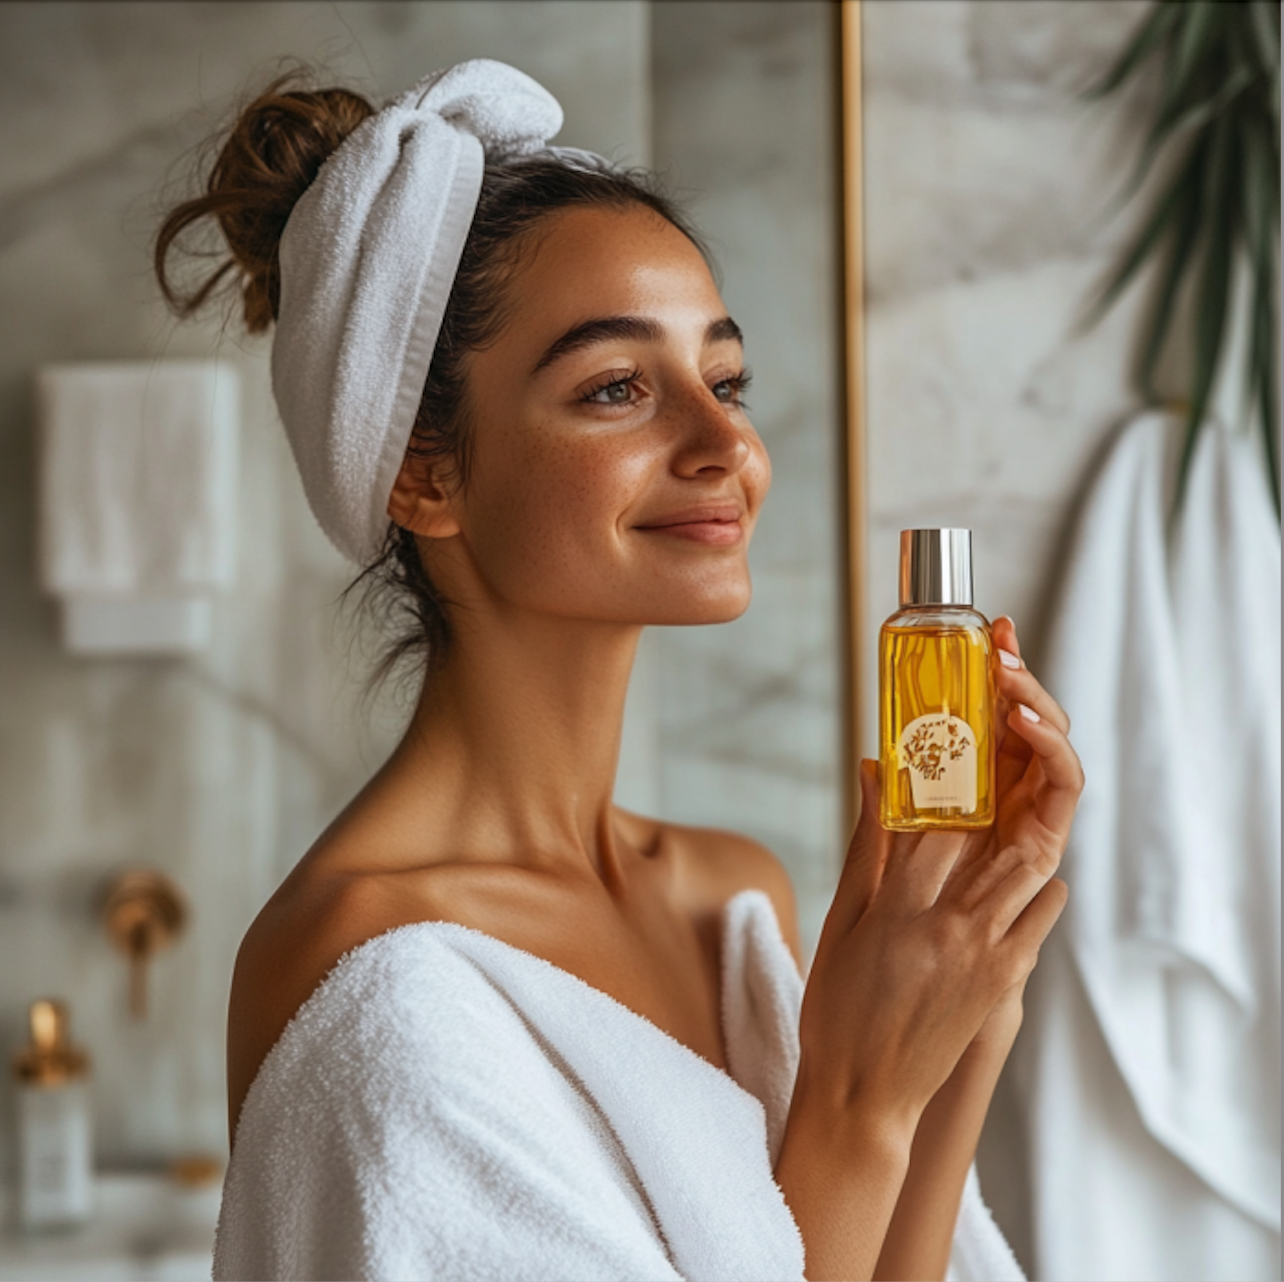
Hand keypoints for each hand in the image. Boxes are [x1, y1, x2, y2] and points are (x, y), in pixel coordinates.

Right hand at [796, 617, 1081, 1130]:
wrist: (865, 1101)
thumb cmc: (838, 1013)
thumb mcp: (840, 920)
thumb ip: (866, 844)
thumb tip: (874, 772)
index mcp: (904, 905)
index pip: (943, 806)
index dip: (959, 744)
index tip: (966, 698)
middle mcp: (959, 923)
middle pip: (1011, 822)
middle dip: (1023, 746)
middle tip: (1014, 691)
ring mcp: (992, 951)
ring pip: (1039, 857)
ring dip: (1038, 797)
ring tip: (1028, 740)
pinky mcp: (1008, 976)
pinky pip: (1041, 906)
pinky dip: (1040, 865)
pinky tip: (1025, 837)